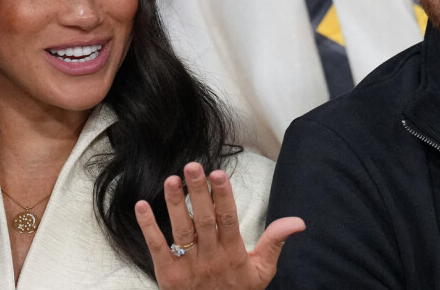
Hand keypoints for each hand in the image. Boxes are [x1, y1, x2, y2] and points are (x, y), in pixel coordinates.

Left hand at [135, 162, 304, 288]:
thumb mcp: (262, 271)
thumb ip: (275, 242)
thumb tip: (297, 221)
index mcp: (233, 252)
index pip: (228, 219)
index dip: (223, 196)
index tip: (218, 173)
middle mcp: (210, 257)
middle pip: (203, 220)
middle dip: (197, 192)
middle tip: (192, 167)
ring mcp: (188, 265)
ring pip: (181, 231)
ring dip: (174, 204)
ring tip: (171, 180)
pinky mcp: (169, 274)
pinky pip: (157, 248)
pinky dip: (149, 227)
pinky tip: (142, 206)